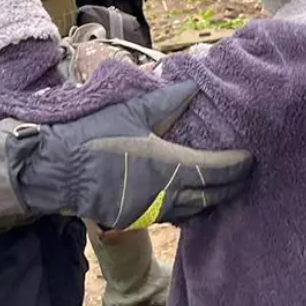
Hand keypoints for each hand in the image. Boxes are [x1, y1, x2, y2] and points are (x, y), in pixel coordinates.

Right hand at [4, 82, 252, 228]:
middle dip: (231, 185)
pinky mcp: (134, 219)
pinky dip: (189, 206)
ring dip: (211, 198)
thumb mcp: (131, 110)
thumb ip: (167, 101)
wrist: (55, 168)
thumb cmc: (93, 134)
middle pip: (210, 195)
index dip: (237, 166)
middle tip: (246, 173)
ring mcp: (149, 211)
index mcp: (168, 165)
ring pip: (193, 210)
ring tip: (225, 185)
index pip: (216, 171)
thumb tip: (194, 86)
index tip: (250, 158)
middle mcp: (164, 194)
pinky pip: (173, 215)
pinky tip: (192, 196)